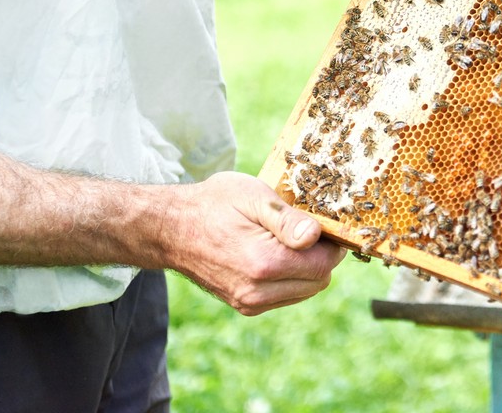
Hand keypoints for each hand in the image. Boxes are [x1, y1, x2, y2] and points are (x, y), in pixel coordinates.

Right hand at [162, 172, 346, 315]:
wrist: (170, 228)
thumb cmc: (213, 205)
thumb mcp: (253, 197)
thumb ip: (288, 219)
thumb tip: (315, 236)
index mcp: (264, 264)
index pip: (324, 265)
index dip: (331, 243)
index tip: (322, 223)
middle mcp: (257, 291)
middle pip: (319, 281)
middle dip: (320, 256)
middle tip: (306, 229)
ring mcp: (249, 302)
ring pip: (305, 291)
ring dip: (307, 269)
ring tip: (287, 240)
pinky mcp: (244, 305)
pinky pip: (286, 296)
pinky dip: (291, 278)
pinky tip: (276, 254)